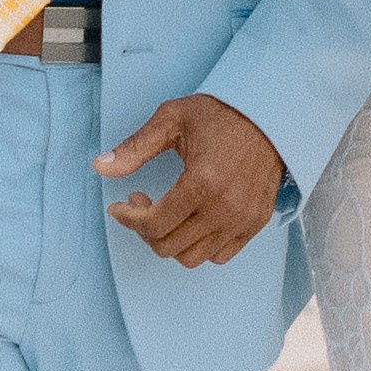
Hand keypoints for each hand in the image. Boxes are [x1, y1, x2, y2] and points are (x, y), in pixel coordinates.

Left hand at [96, 94, 286, 265]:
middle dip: (144, 229)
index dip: (128, 218)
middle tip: (141, 202)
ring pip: (192, 257)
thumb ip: (134, 147)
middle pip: (168, 246)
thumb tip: (99, 166)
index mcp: (202, 182)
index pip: (153, 224)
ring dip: (169, 240)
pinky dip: (198, 246)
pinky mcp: (255, 223)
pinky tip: (190, 220)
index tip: (119, 204)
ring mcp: (243, 219)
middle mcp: (224, 208)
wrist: (271, 114)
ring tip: (166, 212)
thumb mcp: (171, 119)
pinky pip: (219, 256)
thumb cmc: (220, 113)